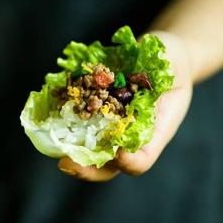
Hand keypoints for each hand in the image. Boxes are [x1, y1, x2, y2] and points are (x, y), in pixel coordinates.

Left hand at [57, 31, 192, 180]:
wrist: (159, 53)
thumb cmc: (171, 62)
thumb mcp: (173, 67)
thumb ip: (158, 81)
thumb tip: (136, 89)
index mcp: (153, 131)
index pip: (142, 160)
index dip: (129, 162)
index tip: (120, 154)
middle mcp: (130, 133)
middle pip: (109, 164)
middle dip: (87, 168)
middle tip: (67, 165)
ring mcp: (111, 123)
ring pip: (90, 148)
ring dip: (71, 150)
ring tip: (54, 146)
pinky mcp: (96, 107)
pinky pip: (79, 120)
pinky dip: (63, 120)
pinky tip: (49, 115)